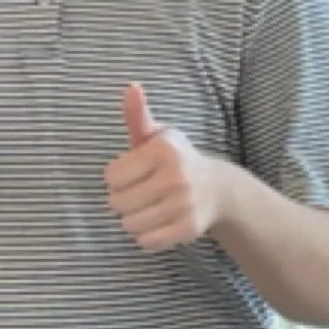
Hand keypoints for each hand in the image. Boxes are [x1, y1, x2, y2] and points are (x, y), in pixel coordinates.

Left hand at [104, 83, 226, 251]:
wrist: (217, 189)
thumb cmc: (175, 160)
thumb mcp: (157, 135)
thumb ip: (137, 115)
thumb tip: (130, 87)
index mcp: (163, 151)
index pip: (111, 176)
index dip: (117, 177)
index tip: (135, 173)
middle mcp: (175, 177)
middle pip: (117, 202)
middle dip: (123, 200)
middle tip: (141, 192)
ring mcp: (184, 205)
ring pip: (129, 224)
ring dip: (133, 219)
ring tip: (149, 207)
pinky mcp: (188, 229)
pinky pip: (146, 241)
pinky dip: (146, 235)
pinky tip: (159, 221)